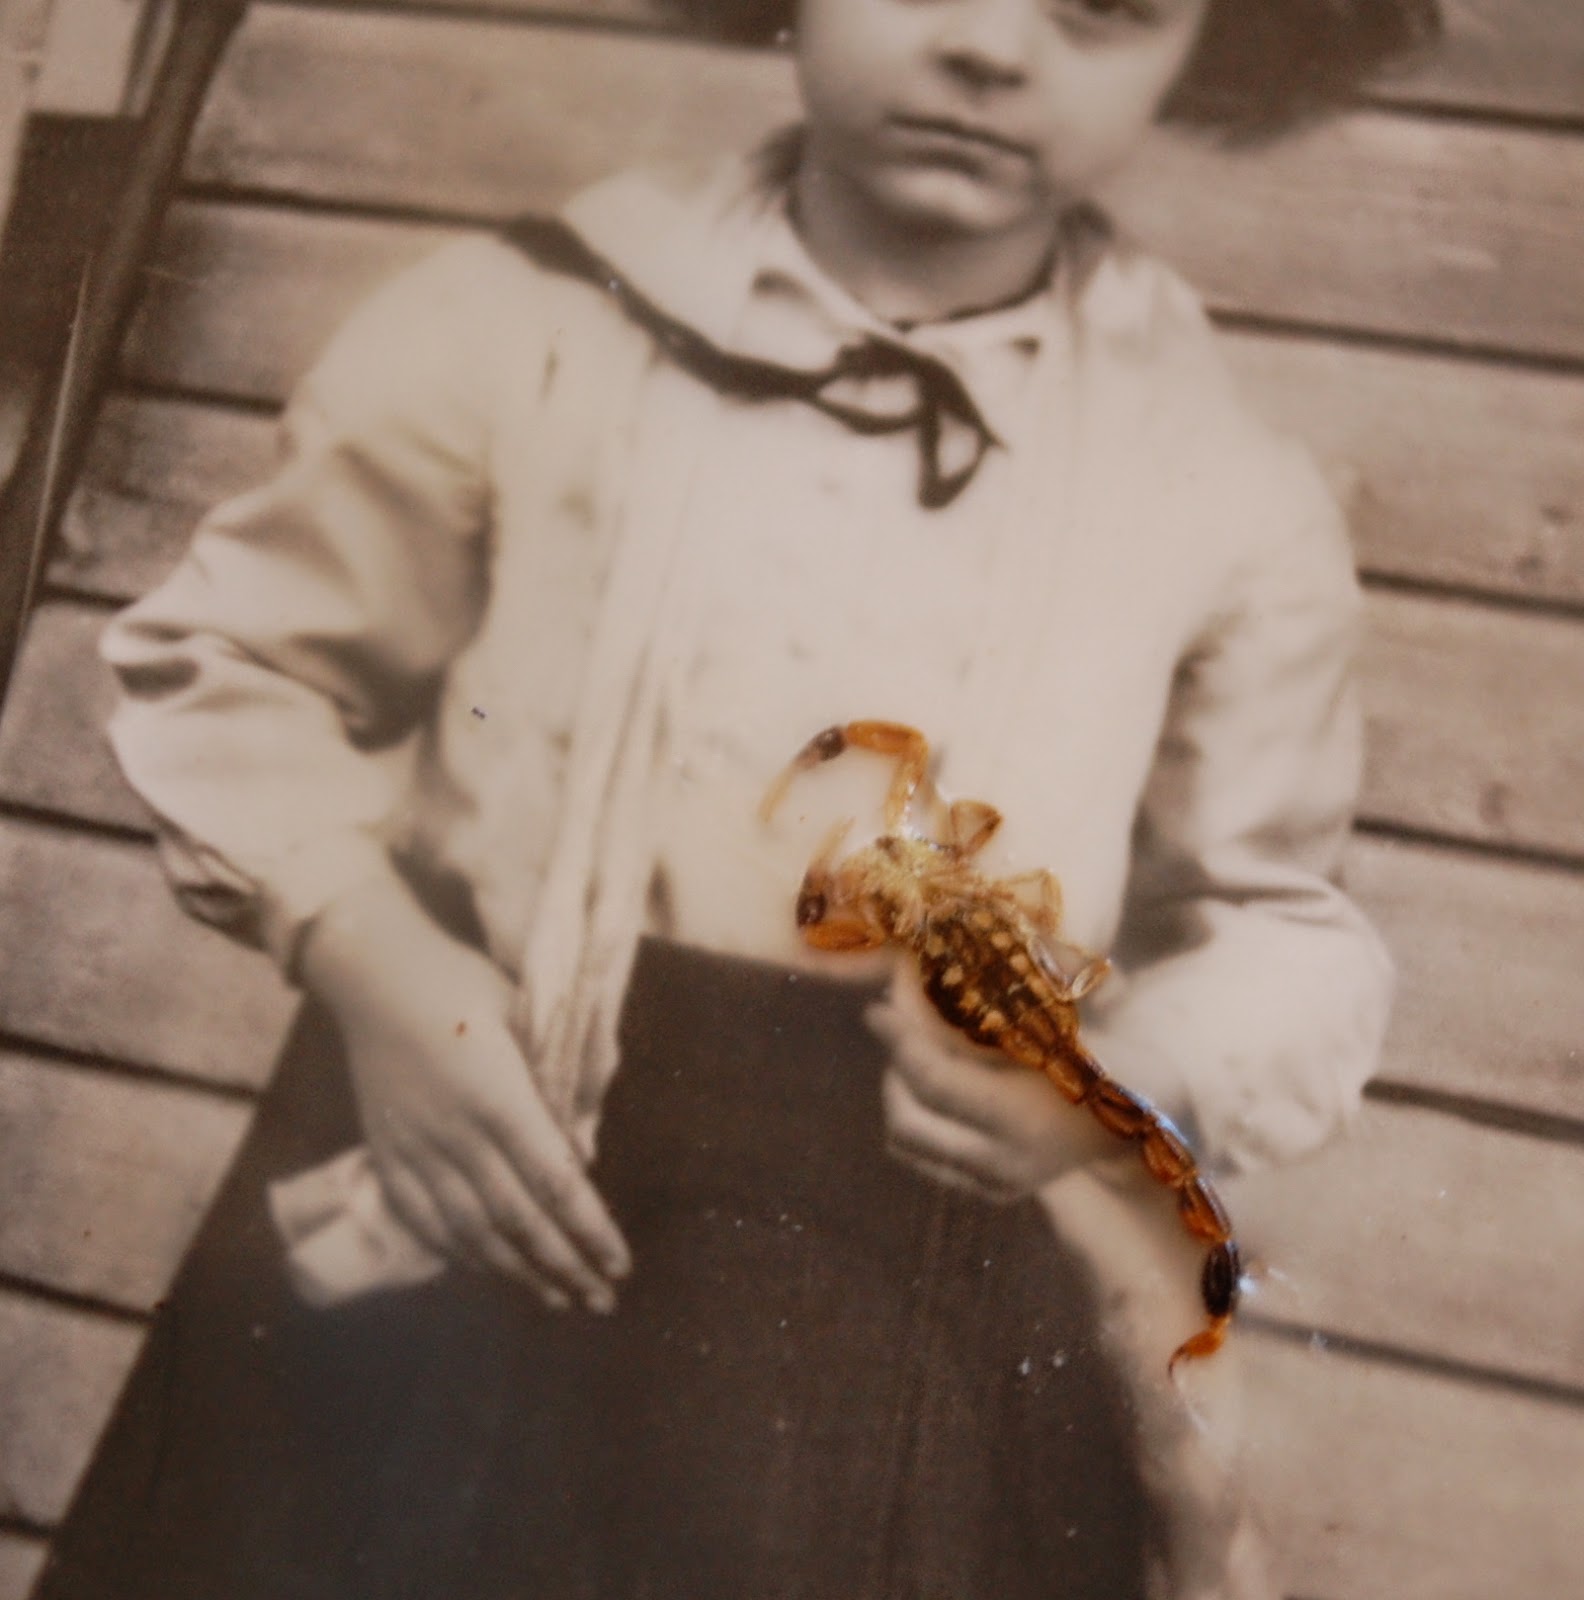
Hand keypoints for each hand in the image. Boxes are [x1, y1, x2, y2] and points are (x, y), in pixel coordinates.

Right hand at [300, 873, 630, 1311]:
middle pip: (517, 1219)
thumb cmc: (464, 984)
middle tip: (603, 1301)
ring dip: (519, 1274)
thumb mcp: (527, 1015)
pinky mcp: (386, 1154)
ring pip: (470, 1232)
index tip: (620, 1264)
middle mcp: (453, 1133)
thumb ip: (560, 1084)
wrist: (375, 974)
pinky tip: (492, 1273)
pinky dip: (461, 1255)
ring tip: (559, 1301)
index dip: (590, 1229)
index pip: (554, 1181)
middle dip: (565, 1266)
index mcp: (496, 1095)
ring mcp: (413, 1149)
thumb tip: (585, 1157)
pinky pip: (424, 1222)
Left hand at [868, 979, 1115, 1202]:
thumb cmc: (1104, 1052)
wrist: (1147, 1115)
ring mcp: (995, 1185)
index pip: (935, 1081)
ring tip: (917, 1055)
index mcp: (1024, 1117)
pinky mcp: (989, 1193)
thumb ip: (988, 1009)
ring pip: (907, 1144)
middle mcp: (1003, 1162)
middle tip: (899, 1029)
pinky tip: (936, 1086)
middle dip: (893, 1069)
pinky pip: (925, 1158)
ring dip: (899, 1095)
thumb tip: (915, 976)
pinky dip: (917, 1118)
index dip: (897, 1040)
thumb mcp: (1056, 1022)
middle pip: (906, 1120)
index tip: (874, 1008)